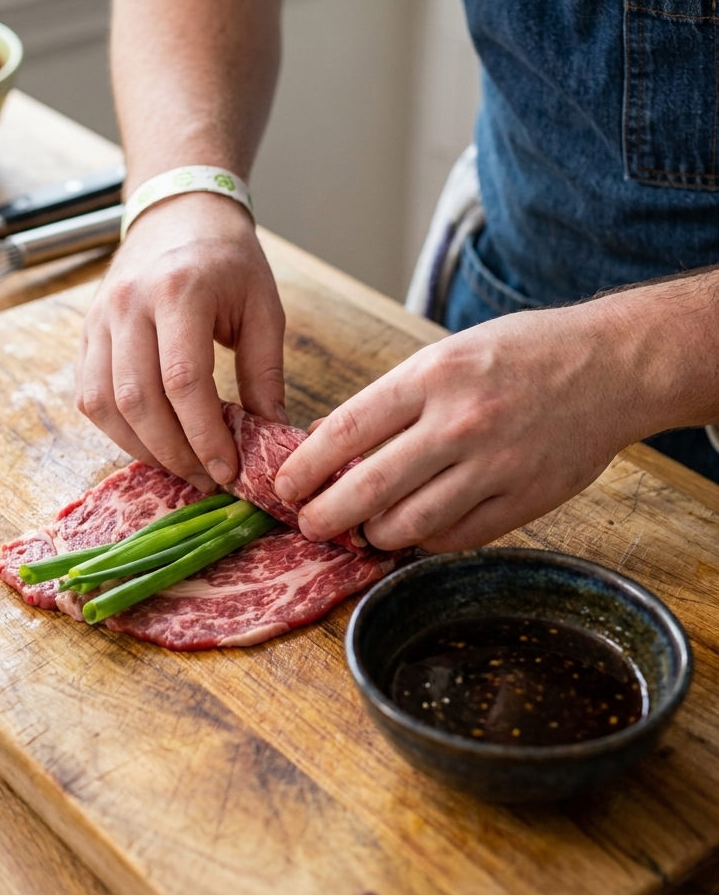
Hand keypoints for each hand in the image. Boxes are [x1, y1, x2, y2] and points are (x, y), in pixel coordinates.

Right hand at [76, 192, 285, 493]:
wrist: (179, 212)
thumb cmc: (229, 260)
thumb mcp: (264, 308)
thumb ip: (265, 373)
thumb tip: (272, 436)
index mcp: (179, 292)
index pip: (183, 381)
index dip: (204, 435)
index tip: (228, 469)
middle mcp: (129, 304)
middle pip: (138, 399)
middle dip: (174, 452)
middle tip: (207, 477)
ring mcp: (100, 318)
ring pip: (105, 404)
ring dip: (142, 448)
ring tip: (182, 466)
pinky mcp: (86, 332)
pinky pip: (89, 395)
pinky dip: (118, 429)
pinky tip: (152, 442)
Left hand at [275, 299, 649, 551]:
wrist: (611, 365)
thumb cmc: (522, 353)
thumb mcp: (448, 354)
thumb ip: (394, 399)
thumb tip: (333, 442)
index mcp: (433, 376)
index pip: (347, 430)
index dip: (305, 467)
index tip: (284, 486)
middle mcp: (460, 422)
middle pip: (369, 488)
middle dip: (326, 515)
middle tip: (309, 524)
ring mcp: (495, 466)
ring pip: (410, 525)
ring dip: (374, 535)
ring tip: (363, 531)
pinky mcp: (525, 500)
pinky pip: (457, 538)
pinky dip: (426, 542)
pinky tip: (415, 531)